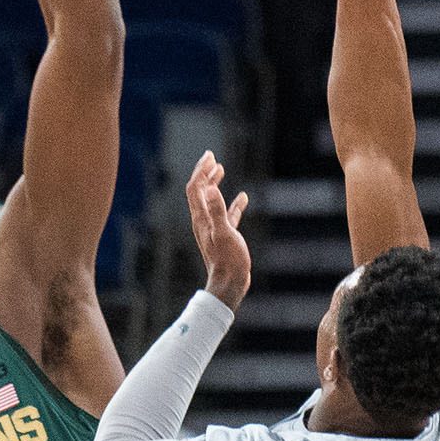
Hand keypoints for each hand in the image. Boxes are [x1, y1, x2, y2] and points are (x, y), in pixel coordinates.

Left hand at [185, 151, 250, 311]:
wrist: (230, 284)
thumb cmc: (228, 260)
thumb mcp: (224, 233)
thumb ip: (217, 210)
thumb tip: (210, 188)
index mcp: (201, 218)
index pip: (195, 188)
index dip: (201, 171)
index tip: (210, 156)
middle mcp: (204, 221)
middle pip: (200, 191)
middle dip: (204, 173)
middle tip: (212, 158)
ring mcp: (214, 228)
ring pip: (212, 200)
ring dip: (214, 183)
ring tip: (221, 170)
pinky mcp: (225, 236)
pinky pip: (228, 214)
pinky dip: (233, 203)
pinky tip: (244, 197)